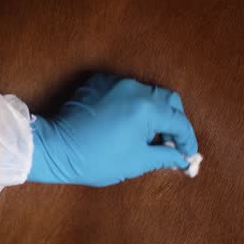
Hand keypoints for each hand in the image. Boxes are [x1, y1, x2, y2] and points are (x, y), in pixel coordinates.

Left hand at [27, 73, 197, 185]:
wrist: (55, 148)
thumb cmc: (95, 159)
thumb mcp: (136, 162)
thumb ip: (165, 156)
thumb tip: (183, 158)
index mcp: (147, 108)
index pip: (179, 121)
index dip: (187, 141)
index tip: (188, 155)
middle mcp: (134, 88)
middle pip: (168, 100)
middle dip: (173, 121)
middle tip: (169, 143)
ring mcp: (115, 82)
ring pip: (147, 92)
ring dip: (154, 111)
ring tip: (147, 135)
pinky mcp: (98, 82)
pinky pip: (125, 89)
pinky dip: (132, 104)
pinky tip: (126, 122)